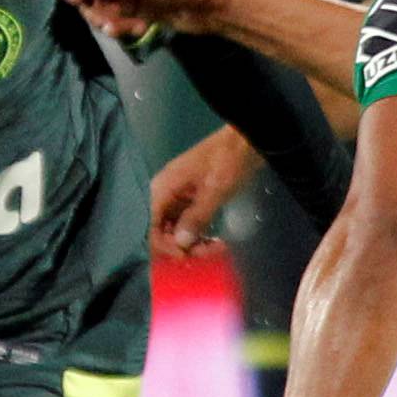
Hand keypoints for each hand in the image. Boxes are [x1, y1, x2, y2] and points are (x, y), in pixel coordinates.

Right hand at [151, 125, 257, 256]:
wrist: (247, 140)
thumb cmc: (229, 160)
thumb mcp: (215, 190)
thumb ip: (196, 217)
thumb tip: (181, 243)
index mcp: (163, 188)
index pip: (150, 225)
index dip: (164, 245)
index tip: (187, 255)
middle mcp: (166, 193)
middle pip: (162, 230)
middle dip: (182, 246)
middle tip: (209, 251)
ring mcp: (179, 196)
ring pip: (176, 229)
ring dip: (193, 242)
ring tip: (216, 247)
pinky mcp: (193, 199)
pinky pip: (188, 223)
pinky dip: (199, 234)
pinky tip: (213, 241)